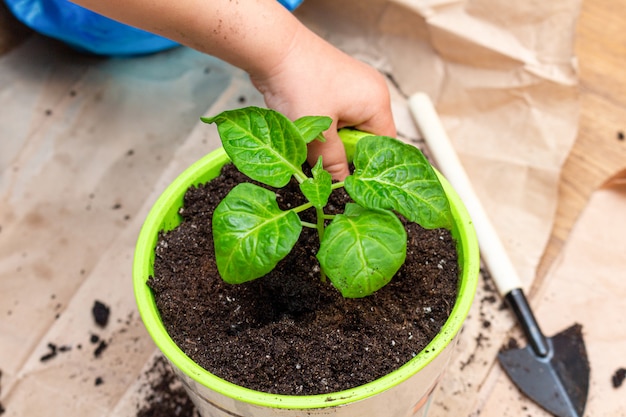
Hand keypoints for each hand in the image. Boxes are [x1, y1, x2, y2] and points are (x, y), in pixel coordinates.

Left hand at [250, 24, 395, 179]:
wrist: (274, 49)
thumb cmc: (299, 83)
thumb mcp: (318, 134)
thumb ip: (332, 162)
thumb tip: (341, 183)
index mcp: (376, 102)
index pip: (383, 145)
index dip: (364, 164)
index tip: (345, 177)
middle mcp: (370, 92)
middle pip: (365, 137)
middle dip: (343, 150)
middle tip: (321, 155)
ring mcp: (353, 86)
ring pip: (347, 127)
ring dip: (329, 137)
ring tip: (309, 135)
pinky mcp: (334, 85)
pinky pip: (335, 115)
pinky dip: (321, 125)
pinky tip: (305, 122)